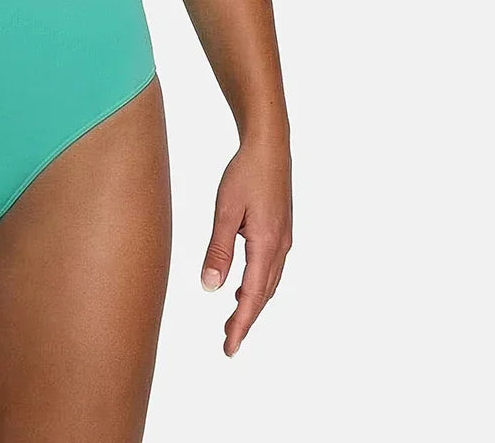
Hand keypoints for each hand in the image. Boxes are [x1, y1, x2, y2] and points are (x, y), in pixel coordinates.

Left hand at [200, 139, 292, 355]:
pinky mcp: (281, 229)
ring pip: (268, 282)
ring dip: (252, 302)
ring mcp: (284, 238)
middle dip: (246, 319)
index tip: (229, 348)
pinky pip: (270, 267)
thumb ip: (219, 250)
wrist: (269, 145)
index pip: (253, 297)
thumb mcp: (226, 211)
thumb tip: (211, 288)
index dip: (241, 325)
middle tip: (227, 341)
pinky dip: (258, 283)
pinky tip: (243, 284)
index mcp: (267, 245)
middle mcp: (280, 246)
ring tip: (233, 319)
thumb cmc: (245, 173)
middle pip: (264, 295)